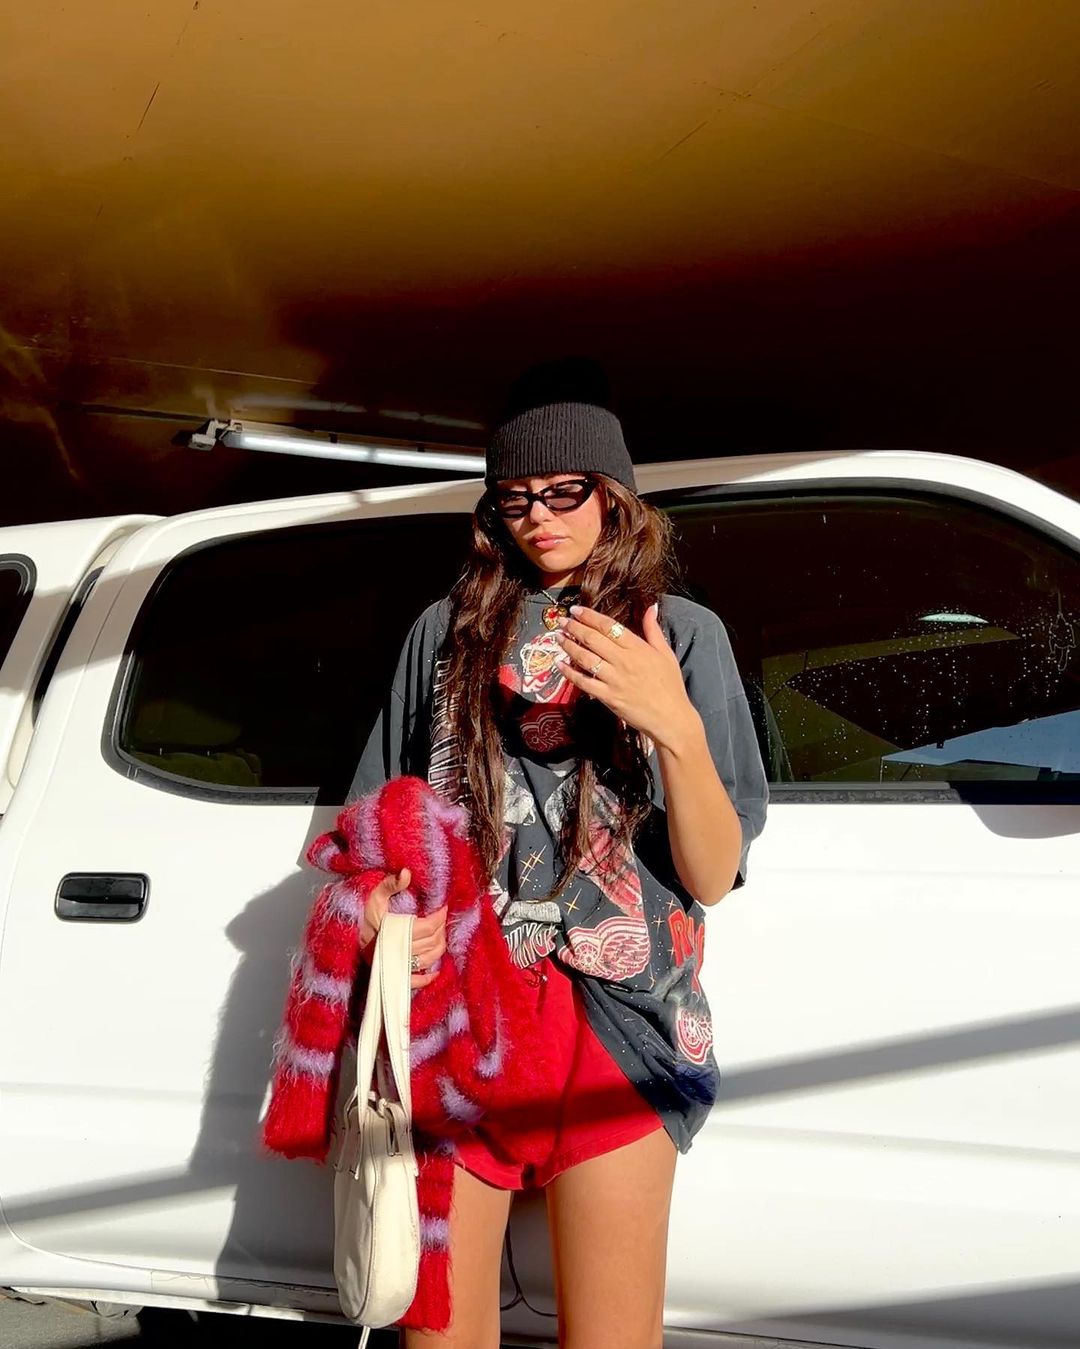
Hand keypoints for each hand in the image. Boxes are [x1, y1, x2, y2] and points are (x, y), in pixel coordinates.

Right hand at [360, 867, 446, 989]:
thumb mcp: (375, 895)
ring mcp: (392, 965)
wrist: (345, 932)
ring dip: (439, 948)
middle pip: (430, 944)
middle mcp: (392, 950)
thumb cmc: (362, 913)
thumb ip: (391, 883)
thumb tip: (407, 872)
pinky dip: (427, 978)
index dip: (439, 918)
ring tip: (440, 934)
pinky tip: (434, 971)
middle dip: (441, 930)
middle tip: (442, 919)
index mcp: (390, 930)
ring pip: (427, 960)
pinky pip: (414, 981)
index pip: (424, 927)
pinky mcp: (391, 975)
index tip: (443, 907)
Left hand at [554, 603, 701, 753]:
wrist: (671, 718)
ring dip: (568, 646)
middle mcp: (624, 661)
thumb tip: (651, 607)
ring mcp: (614, 679)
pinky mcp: (607, 697)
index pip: (609, 626)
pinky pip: (584, 682)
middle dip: (574, 627)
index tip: (576, 609)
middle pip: (593, 639)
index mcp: (638, 648)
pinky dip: (569, 672)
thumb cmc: (670, 685)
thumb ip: (653, 630)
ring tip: (557, 637)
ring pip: (585, 658)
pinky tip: (559, 664)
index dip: (590, 616)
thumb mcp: (666, 654)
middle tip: (561, 621)